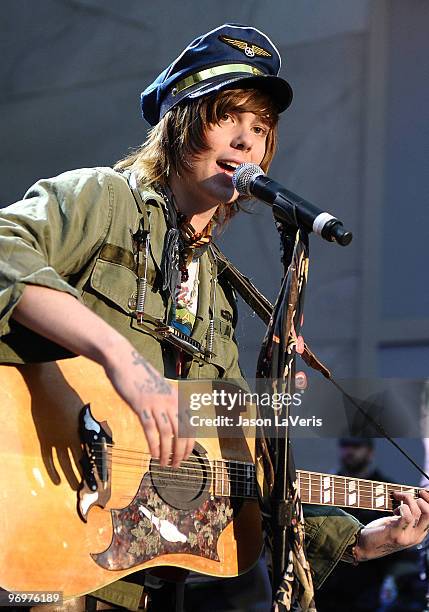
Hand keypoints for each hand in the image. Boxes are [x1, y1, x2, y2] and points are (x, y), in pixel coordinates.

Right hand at [104, 343, 194, 467]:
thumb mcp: (160, 388)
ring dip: (168, 452)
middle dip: (181, 451)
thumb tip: (171, 419)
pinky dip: (154, 445)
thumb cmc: (140, 375)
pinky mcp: (141, 405)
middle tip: (177, 465)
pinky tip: (153, 455)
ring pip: (167, 433)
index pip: (190, 425)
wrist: (123, 360)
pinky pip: (151, 429)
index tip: (186, 456)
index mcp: (177, 397)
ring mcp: (156, 403)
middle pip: (182, 432)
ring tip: (165, 464)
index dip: (190, 443)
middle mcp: (171, 401)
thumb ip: (167, 402)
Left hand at [355, 489, 428, 559]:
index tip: (421, 492)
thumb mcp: (398, 523)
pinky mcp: (396, 535)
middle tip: (407, 495)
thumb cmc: (381, 532)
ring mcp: (407, 537)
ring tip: (397, 501)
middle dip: (421, 499)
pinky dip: (402, 507)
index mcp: (419, 533)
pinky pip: (406, 517)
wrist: (366, 546)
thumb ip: (407, 516)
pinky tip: (394, 510)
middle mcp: (416, 537)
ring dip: (406, 500)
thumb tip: (410, 497)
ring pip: (416, 512)